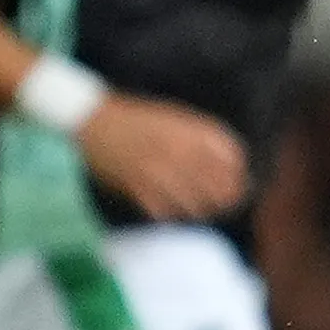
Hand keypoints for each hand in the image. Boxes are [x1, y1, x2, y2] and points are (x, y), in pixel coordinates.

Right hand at [73, 95, 249, 220]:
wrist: (90, 121)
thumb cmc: (134, 118)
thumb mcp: (174, 117)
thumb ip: (202, 137)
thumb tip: (229, 159)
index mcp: (189, 131)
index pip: (231, 156)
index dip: (238, 169)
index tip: (239, 176)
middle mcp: (179, 153)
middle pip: (220, 184)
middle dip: (230, 193)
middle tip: (231, 198)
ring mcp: (160, 174)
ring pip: (199, 204)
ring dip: (206, 207)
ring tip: (208, 207)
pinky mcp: (140, 191)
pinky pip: (170, 212)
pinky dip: (177, 212)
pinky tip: (177, 207)